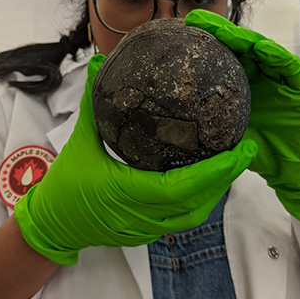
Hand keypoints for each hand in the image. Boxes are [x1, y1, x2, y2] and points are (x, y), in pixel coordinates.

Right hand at [14, 54, 257, 264]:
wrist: (52, 227)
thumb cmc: (63, 187)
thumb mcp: (78, 142)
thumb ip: (92, 104)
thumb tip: (98, 64)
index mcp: (126, 191)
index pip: (180, 186)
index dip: (214, 172)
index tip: (238, 150)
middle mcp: (142, 215)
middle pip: (197, 203)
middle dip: (226, 178)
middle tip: (247, 150)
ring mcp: (146, 228)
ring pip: (194, 215)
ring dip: (216, 191)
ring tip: (234, 163)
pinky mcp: (147, 234)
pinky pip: (182, 220)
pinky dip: (201, 200)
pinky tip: (210, 181)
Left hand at [185, 10, 299, 223]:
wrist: (287, 169)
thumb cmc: (257, 151)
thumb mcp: (224, 134)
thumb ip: (205, 123)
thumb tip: (165, 122)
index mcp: (243, 82)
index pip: (223, 55)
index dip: (205, 42)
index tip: (180, 31)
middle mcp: (262, 75)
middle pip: (241, 46)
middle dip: (220, 31)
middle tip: (197, 20)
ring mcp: (281, 80)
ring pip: (264, 50)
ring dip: (245, 38)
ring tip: (225, 29)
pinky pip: (289, 67)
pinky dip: (276, 56)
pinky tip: (260, 47)